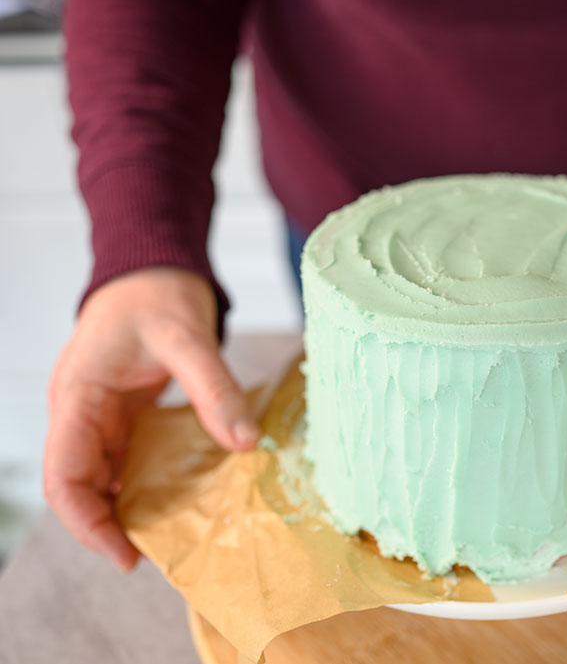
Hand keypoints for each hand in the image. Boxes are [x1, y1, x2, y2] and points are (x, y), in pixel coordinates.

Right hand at [44, 267, 257, 570]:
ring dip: (127, 505)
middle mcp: (80, 412)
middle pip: (79, 486)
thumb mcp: (188, 338)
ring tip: (171, 531)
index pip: (65, 476)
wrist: (153, 268)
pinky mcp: (122, 413)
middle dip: (109, 524)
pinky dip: (144, 480)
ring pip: (101, 476)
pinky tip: (179, 495)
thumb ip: (214, 389)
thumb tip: (245, 443)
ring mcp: (99, 414)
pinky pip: (124, 458)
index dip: (88, 523)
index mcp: (78, 396)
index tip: (127, 554)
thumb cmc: (157, 294)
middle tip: (158, 551)